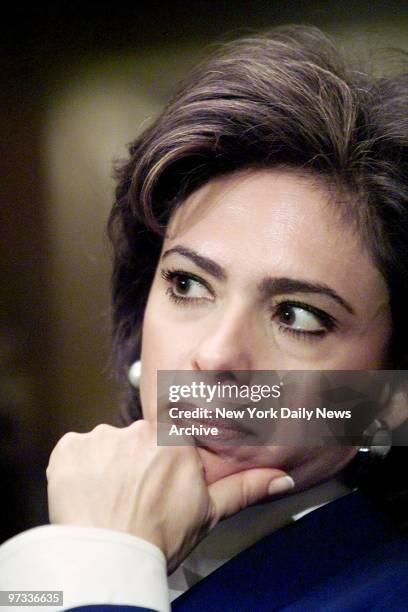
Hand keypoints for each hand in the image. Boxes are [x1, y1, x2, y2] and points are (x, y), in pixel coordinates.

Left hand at [47, 420, 291, 571]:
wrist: (109, 561)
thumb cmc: (157, 539)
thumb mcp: (207, 512)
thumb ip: (244, 487)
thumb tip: (281, 477)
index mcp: (173, 440)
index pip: (173, 422)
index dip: (167, 442)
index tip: (161, 459)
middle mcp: (138, 430)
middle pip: (140, 437)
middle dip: (139, 459)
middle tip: (138, 492)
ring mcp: (101, 437)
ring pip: (109, 443)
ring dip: (109, 464)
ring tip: (112, 497)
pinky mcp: (69, 448)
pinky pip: (77, 449)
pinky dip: (81, 467)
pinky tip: (90, 492)